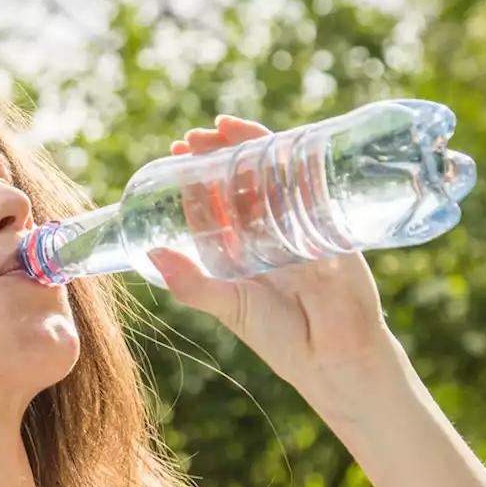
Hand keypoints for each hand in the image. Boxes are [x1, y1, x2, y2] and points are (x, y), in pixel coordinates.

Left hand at [148, 115, 408, 400]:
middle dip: (218, 153)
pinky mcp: (331, 224)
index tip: (176, 153)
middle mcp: (272, 231)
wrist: (334, 358)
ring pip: (274, 174)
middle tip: (193, 137)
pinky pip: (313, 184)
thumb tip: (152, 254)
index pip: (217, 200)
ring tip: (223, 129)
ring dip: (249, 147)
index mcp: (244, 248)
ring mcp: (302, 224)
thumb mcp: (229, 306)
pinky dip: (295, 159)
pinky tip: (276, 142)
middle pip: (243, 179)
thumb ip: (191, 284)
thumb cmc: (281, 338)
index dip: (197, 175)